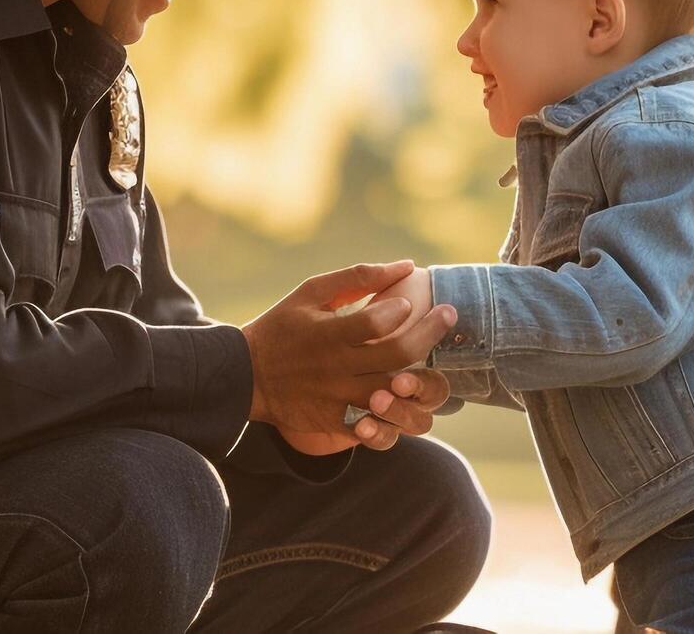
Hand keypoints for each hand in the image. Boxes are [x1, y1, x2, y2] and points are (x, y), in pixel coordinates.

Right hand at [241, 262, 454, 439]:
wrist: (246, 375)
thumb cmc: (283, 326)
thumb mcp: (311, 292)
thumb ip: (357, 278)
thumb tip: (405, 265)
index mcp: (328, 333)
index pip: (377, 321)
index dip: (401, 309)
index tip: (411, 299)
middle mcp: (335, 367)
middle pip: (397, 356)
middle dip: (430, 333)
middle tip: (447, 315)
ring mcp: (335, 397)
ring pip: (393, 396)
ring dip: (421, 381)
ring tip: (434, 363)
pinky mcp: (332, 421)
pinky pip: (373, 428)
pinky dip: (394, 417)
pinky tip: (408, 400)